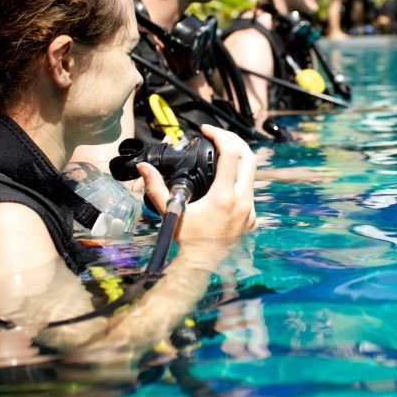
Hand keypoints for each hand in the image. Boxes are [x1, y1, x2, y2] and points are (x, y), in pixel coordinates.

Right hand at [138, 125, 256, 243]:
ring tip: (220, 154)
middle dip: (234, 140)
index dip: (220, 136)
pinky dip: (239, 181)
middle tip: (218, 135)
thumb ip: (156, 188)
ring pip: (251, 175)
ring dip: (238, 161)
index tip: (207, 131)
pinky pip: (250, 192)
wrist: (203, 266)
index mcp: (224, 198)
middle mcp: (243, 202)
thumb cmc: (187, 241)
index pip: (231, 155)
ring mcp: (251, 211)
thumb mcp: (171, 212)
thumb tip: (143, 168)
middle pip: (249, 158)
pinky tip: (225, 181)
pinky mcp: (253, 218)